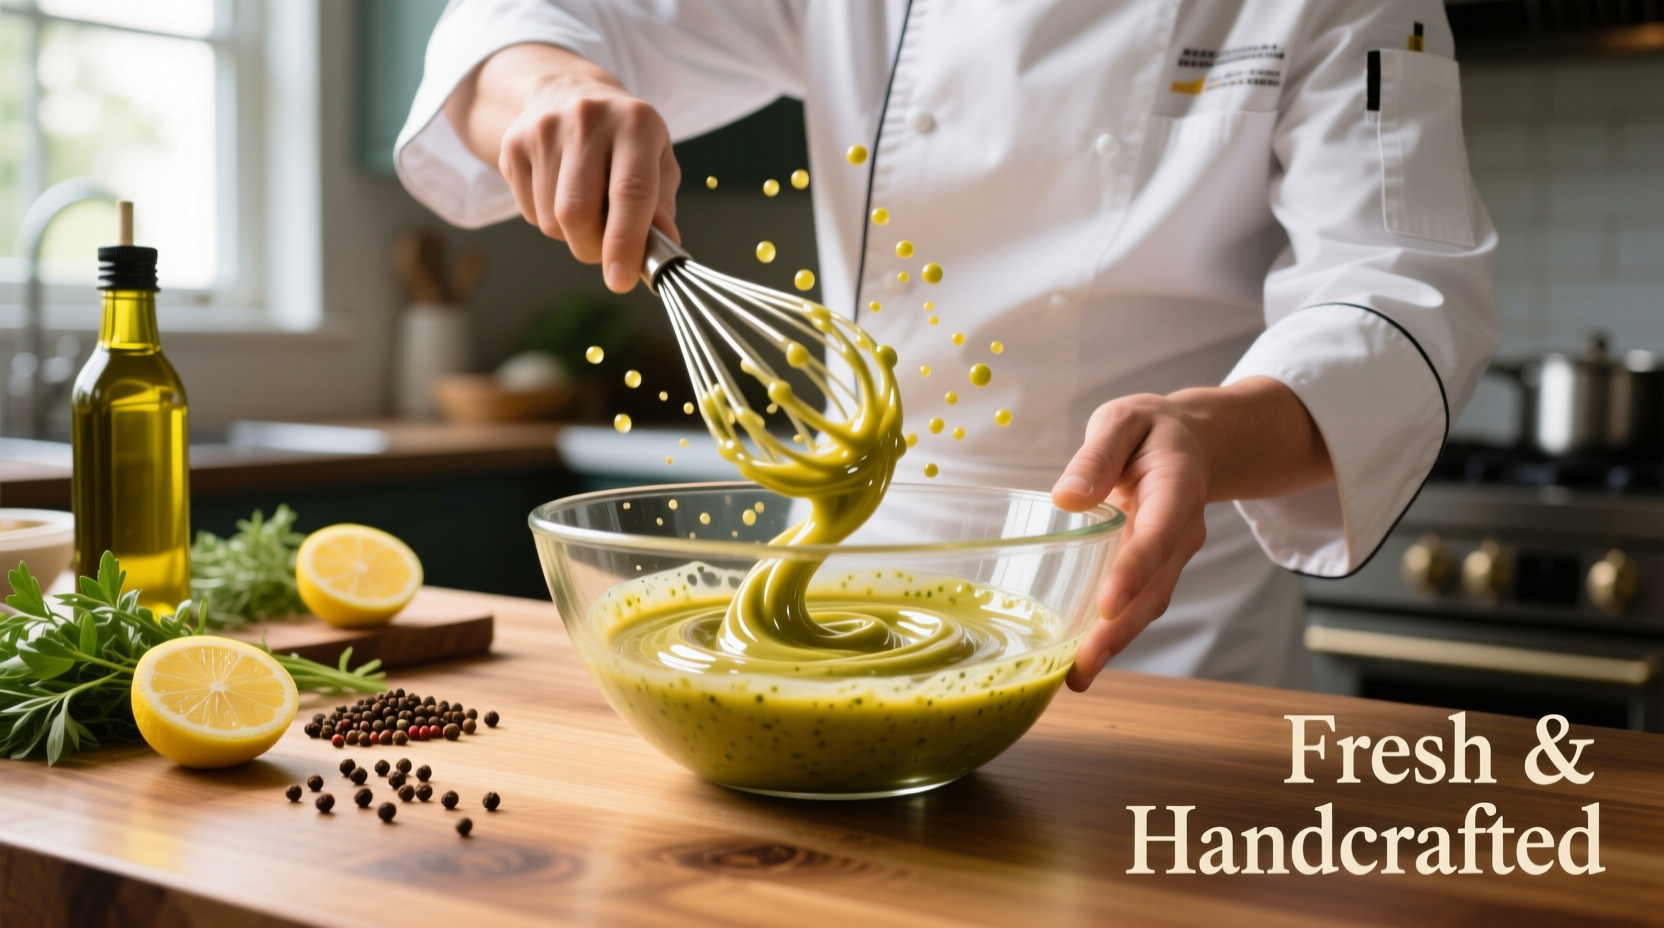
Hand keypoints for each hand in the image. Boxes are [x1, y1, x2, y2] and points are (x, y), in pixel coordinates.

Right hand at [447, 44, 679, 292]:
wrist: (566, 92)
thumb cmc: (624, 138)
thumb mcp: (658, 161)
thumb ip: (661, 207)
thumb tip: (662, 249)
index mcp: (635, 122)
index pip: (629, 192)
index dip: (625, 242)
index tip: (622, 280)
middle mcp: (587, 119)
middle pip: (578, 212)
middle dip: (593, 249)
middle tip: (607, 251)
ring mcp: (544, 130)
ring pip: (552, 220)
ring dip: (573, 235)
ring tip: (588, 208)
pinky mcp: (513, 145)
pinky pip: (531, 213)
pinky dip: (550, 220)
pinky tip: (561, 193)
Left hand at [1051, 377, 1332, 691]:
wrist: (1191, 441)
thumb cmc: (1149, 430)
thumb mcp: (1123, 420)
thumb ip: (1098, 453)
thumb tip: (1066, 497)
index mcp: (1177, 489)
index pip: (1158, 535)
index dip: (1134, 571)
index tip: (1107, 604)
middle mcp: (1181, 531)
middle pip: (1155, 587)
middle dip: (1121, 629)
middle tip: (1084, 665)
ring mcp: (1172, 557)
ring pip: (1149, 605)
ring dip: (1116, 643)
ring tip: (1076, 677)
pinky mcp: (1156, 571)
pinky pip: (1139, 606)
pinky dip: (1113, 636)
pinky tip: (1080, 663)